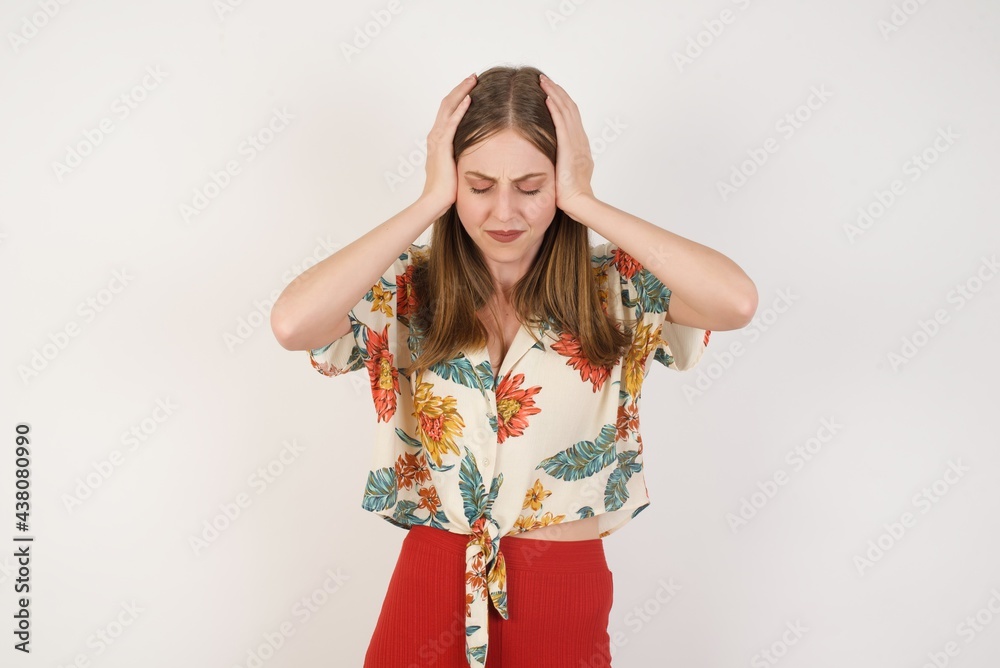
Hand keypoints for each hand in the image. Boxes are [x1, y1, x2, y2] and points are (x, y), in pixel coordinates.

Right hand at [420, 73, 476, 216]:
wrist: (434, 201)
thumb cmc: (445, 189)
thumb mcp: (456, 166)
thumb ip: (462, 155)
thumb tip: (476, 152)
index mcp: (438, 140)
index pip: (448, 111)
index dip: (459, 97)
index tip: (471, 88)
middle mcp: (435, 136)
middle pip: (447, 104)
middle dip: (460, 89)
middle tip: (473, 77)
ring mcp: (437, 140)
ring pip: (448, 108)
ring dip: (461, 92)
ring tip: (473, 81)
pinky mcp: (442, 147)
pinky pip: (451, 123)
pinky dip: (460, 109)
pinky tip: (469, 99)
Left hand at [539, 73, 594, 214]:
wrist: (579, 202)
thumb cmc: (570, 195)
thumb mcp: (564, 174)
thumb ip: (559, 162)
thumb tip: (549, 159)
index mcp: (579, 145)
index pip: (571, 117)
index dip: (562, 102)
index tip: (551, 92)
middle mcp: (580, 140)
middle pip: (570, 108)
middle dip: (557, 92)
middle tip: (545, 79)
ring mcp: (576, 142)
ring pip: (566, 110)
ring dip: (554, 93)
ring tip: (543, 81)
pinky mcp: (569, 147)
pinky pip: (561, 122)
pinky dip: (554, 107)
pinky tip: (546, 97)